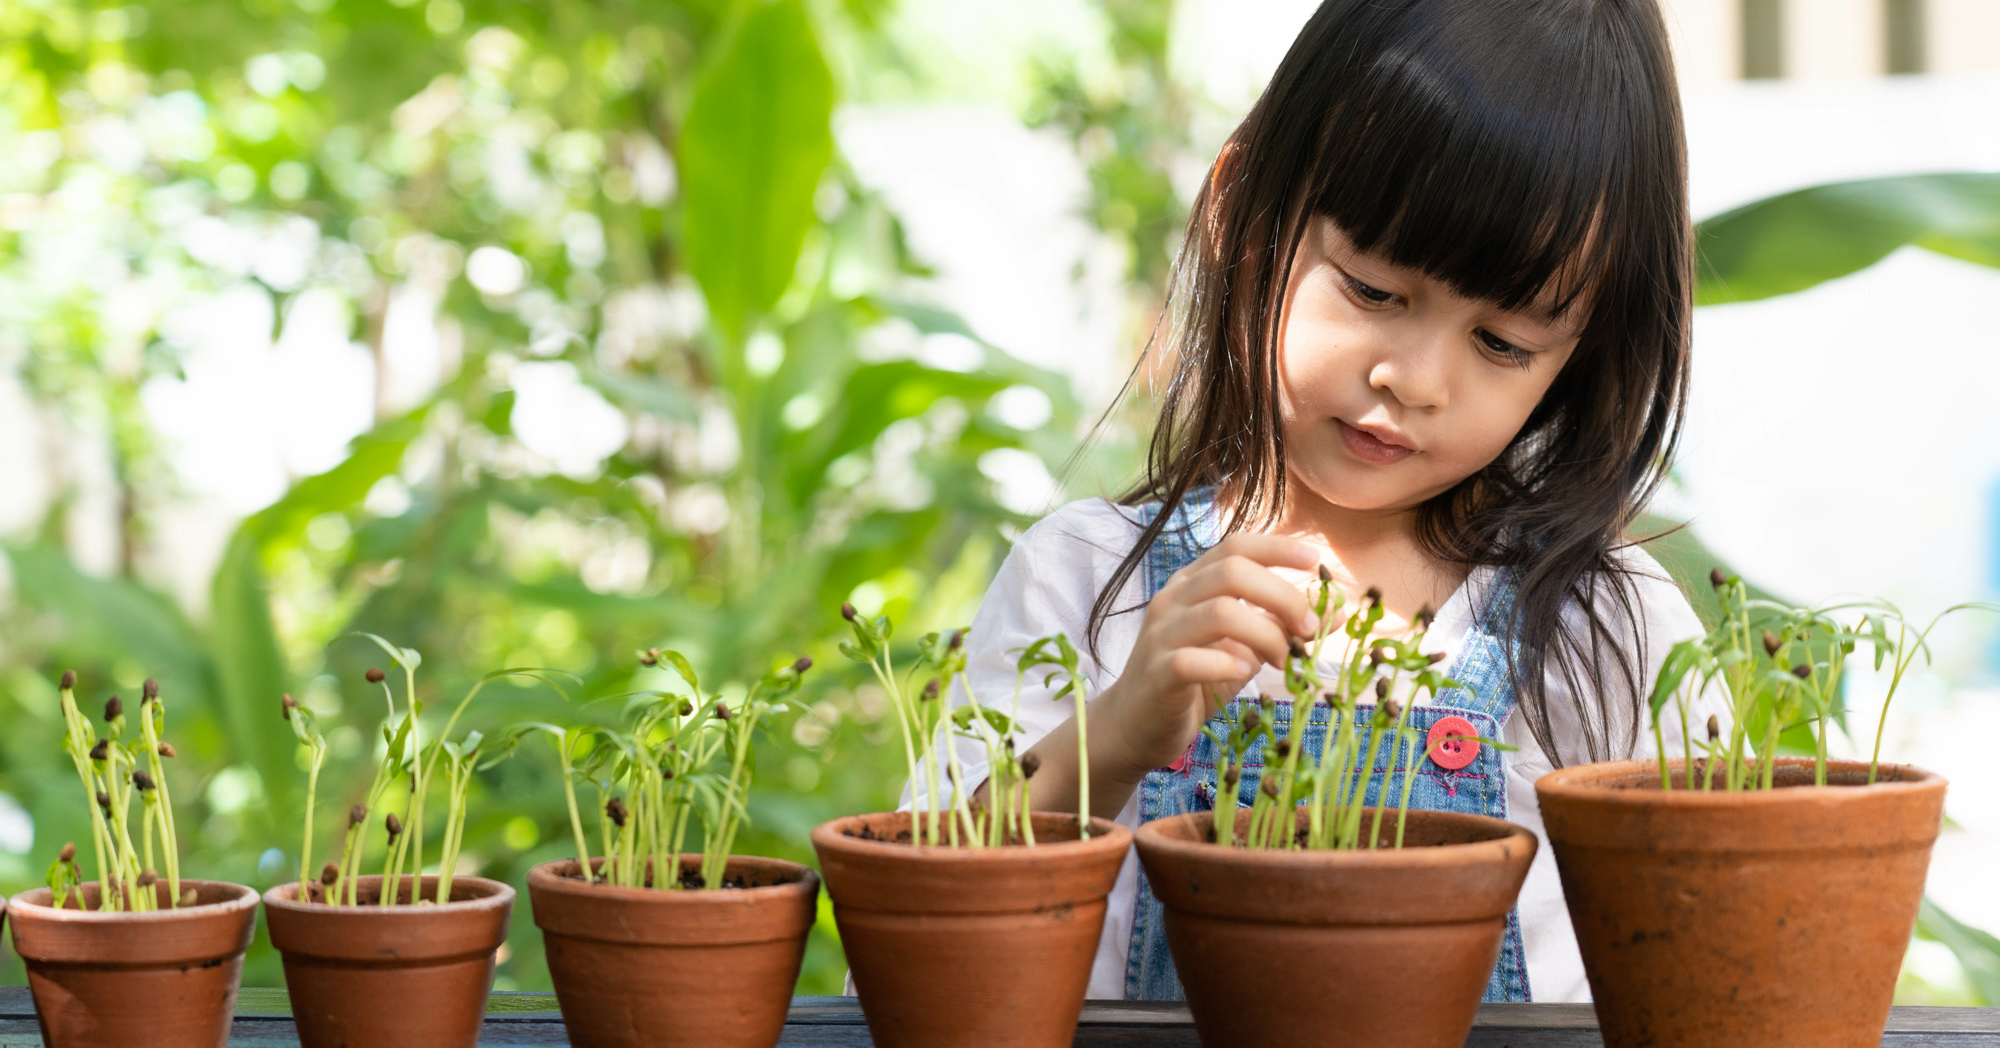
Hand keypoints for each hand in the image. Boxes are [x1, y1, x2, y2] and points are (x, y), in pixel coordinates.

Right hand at [1092, 533, 1320, 783]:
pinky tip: (1243, 672)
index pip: (1235, 547)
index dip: (1277, 548)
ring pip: (1218, 612)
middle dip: (1283, 596)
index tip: (1314, 560)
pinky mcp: (1157, 673)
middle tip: (1309, 630)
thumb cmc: (1194, 681)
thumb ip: (1282, 626)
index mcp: (1193, 584)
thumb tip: (1336, 609)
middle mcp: (1173, 599)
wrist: (1136, 725)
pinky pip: (1191, 659)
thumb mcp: (1244, 648)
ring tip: (1283, 660)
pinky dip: (1226, 663)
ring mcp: (1161, 635)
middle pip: (1232, 571)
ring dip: (1265, 634)